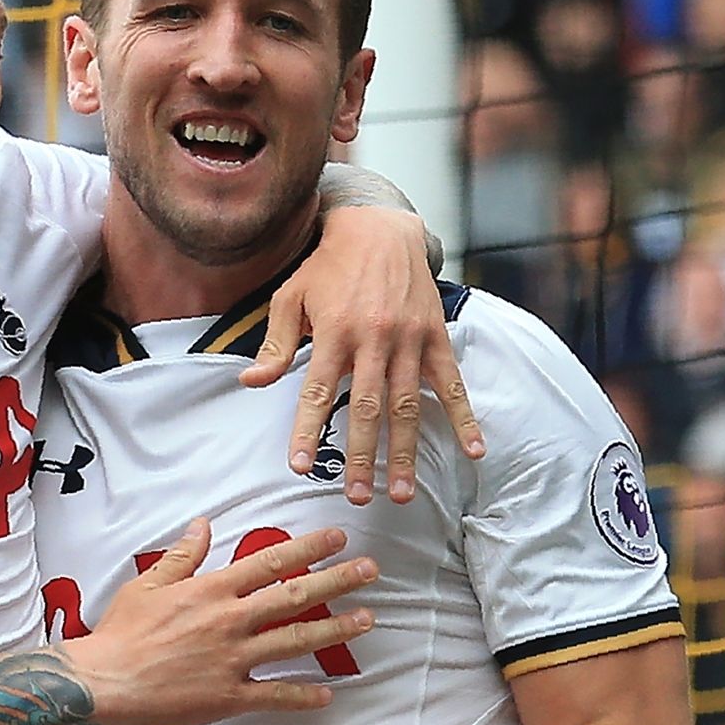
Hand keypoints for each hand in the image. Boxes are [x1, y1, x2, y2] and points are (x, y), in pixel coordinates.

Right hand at [63, 521, 375, 724]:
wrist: (101, 682)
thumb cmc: (120, 633)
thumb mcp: (148, 583)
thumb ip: (182, 555)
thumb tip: (203, 523)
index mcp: (211, 590)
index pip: (270, 562)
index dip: (307, 549)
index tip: (336, 539)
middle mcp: (229, 620)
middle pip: (294, 596)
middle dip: (337, 581)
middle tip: (370, 571)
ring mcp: (232, 659)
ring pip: (295, 641)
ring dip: (335, 630)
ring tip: (366, 619)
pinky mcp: (228, 696)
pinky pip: (274, 695)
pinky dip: (302, 695)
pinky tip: (328, 693)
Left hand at [243, 206, 484, 506]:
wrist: (378, 228)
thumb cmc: (327, 267)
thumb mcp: (291, 297)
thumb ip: (277, 344)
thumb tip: (251, 382)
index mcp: (334, 332)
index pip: (316, 389)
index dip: (306, 428)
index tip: (298, 465)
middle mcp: (373, 338)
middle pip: (366, 406)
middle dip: (362, 455)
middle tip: (358, 496)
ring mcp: (408, 339)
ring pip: (407, 405)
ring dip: (404, 451)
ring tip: (400, 492)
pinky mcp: (435, 337)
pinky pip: (452, 383)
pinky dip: (464, 417)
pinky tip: (473, 450)